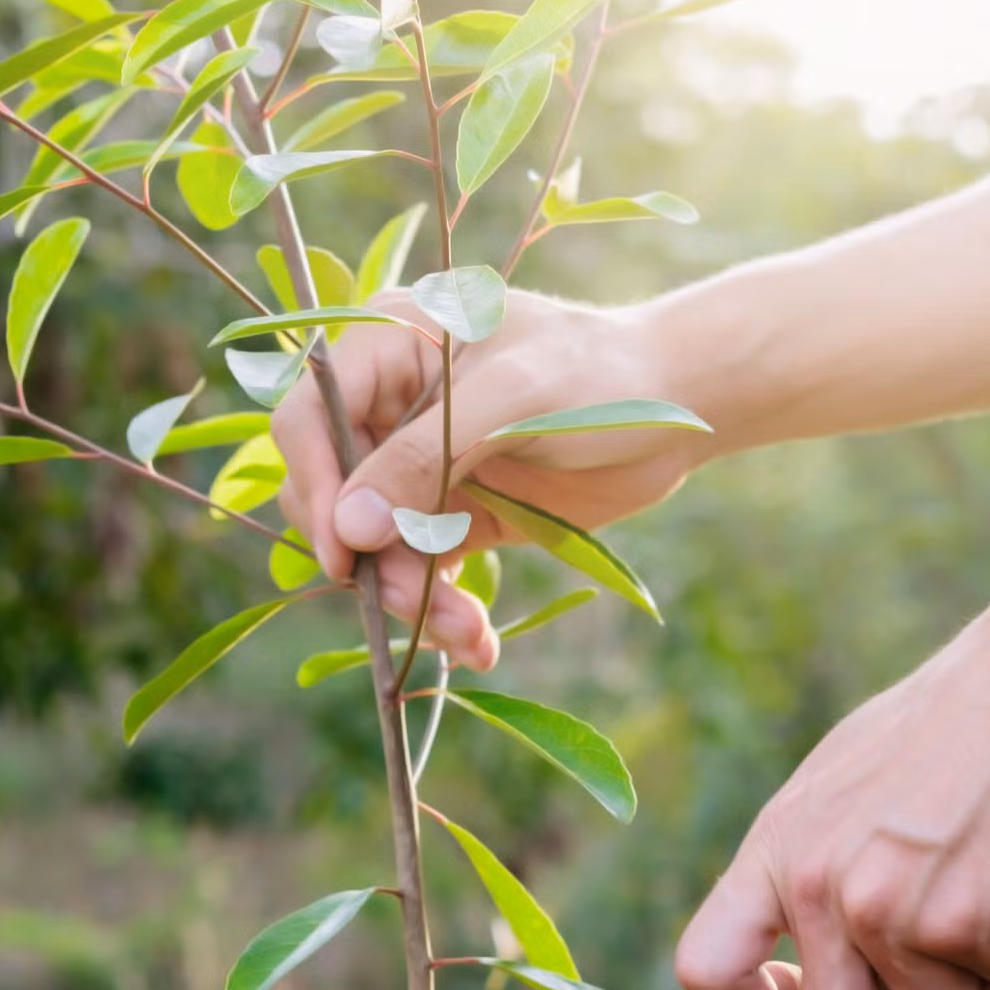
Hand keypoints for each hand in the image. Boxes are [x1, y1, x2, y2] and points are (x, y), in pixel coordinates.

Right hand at [273, 289, 711, 666]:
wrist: (679, 409)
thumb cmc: (600, 375)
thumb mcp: (513, 400)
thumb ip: (425, 457)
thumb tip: (348, 527)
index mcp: (390, 347)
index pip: (310, 417)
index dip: (316, 484)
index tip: (343, 552)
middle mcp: (391, 408)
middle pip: (333, 495)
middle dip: (370, 557)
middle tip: (412, 603)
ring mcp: (419, 466)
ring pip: (376, 547)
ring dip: (411, 597)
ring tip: (468, 634)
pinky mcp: (453, 514)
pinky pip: (421, 570)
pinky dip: (442, 610)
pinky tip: (477, 642)